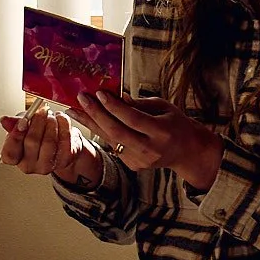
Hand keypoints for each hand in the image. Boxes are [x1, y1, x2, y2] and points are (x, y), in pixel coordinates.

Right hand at [0, 100, 103, 188]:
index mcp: (15, 158)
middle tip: (42, 111)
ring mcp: (46, 166)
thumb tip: (5, 120)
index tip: (22, 121)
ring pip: (49, 142)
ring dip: (51, 123)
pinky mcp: (63, 161)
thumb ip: (14, 124)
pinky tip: (61, 119)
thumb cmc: (38, 134)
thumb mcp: (23, 126)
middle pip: (31, 143)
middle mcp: (29, 165)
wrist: (58, 141)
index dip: (15, 137)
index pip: (10, 154)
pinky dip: (64, 126)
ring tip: (52, 115)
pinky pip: (64, 141)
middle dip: (38, 122)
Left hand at [74, 90, 224, 189]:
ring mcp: (140, 160)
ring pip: (110, 140)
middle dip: (95, 114)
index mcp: (161, 132)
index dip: (114, 106)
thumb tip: (117, 96)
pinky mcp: (133, 166)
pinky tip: (89, 120)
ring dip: (90, 124)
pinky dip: (102, 132)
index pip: (133, 119)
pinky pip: (114, 146)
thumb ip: (140, 104)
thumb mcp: (163, 108)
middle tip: (80, 98)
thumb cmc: (175, 123)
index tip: (99, 93)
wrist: (187, 152)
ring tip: (73, 110)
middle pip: (116, 132)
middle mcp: (150, 149)